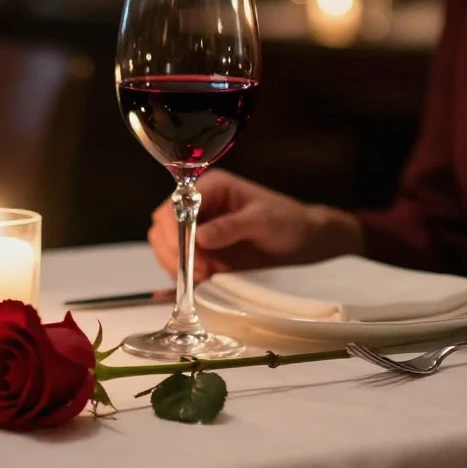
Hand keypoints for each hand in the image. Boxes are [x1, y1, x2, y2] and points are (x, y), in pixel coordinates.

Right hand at [147, 169, 363, 280]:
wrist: (304, 240)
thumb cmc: (288, 222)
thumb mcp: (263, 221)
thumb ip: (230, 227)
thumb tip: (199, 237)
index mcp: (210, 188)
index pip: (174, 205)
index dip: (176, 230)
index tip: (193, 253)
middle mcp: (198, 205)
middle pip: (162, 226)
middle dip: (175, 251)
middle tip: (201, 271)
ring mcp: (196, 228)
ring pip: (164, 246)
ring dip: (178, 265)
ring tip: (205, 276)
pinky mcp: (200, 250)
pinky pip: (177, 262)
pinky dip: (185, 274)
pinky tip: (204, 279)